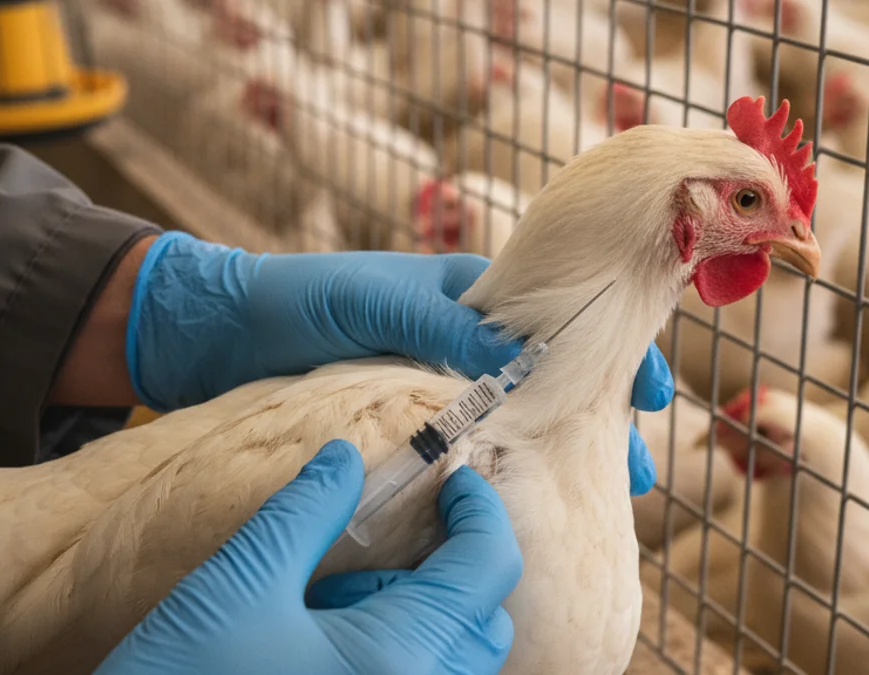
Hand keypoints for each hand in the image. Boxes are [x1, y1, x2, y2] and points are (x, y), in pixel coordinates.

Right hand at [95, 440, 521, 674]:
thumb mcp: (240, 584)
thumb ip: (305, 512)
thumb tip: (344, 457)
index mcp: (402, 657)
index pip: (487, 567)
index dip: (479, 511)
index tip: (456, 481)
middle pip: (477, 620)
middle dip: (438, 574)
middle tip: (362, 554)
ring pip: (448, 658)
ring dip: (408, 617)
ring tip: (320, 609)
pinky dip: (392, 651)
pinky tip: (318, 645)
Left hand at [127, 232, 671, 494]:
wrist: (216, 337)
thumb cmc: (297, 299)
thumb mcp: (369, 296)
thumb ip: (437, 319)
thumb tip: (516, 355)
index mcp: (466, 297)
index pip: (560, 321)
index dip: (611, 355)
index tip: (651, 394)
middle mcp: (462, 344)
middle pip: (552, 384)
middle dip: (599, 424)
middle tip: (637, 474)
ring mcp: (438, 390)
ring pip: (519, 426)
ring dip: (563, 460)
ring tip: (604, 505)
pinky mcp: (408, 430)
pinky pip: (470, 454)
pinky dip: (506, 478)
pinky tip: (528, 508)